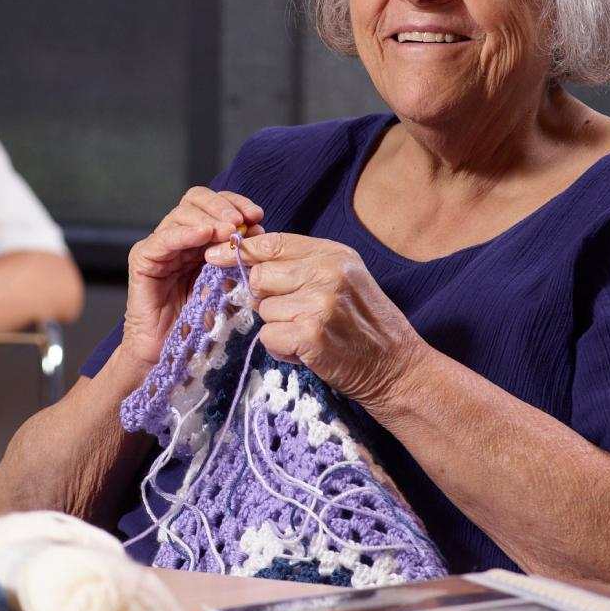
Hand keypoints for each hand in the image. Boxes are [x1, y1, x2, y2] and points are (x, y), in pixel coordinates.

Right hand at [121, 187, 264, 367]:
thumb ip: (237, 261)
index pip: (214, 205)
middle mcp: (178, 238)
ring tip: (228, 230)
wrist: (167, 353)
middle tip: (242, 222)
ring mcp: (159, 247)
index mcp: (199, 241)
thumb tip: (257, 234)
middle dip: (223, 206)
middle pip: (196, 199)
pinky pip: (163, 239)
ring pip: (181, 213)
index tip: (257, 216)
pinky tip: (204, 233)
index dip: (236, 203)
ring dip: (208, 218)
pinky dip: (184, 233)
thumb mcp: (227, 287)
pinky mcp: (143, 259)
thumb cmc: (197, 324)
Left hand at [206, 232, 426, 409]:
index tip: (213, 255)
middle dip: (267, 299)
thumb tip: (248, 256)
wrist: (396, 368)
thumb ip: (302, 265)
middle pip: (259, 277)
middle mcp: (327, 273)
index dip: (240, 250)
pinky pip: (268, 336)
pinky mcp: (310, 334)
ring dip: (278, 327)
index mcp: (334, 253)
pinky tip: (306, 350)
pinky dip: (281, 349)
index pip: (273, 242)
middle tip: (295, 315)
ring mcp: (319, 303)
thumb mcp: (343, 279)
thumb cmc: (364, 325)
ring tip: (308, 334)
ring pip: (262, 310)